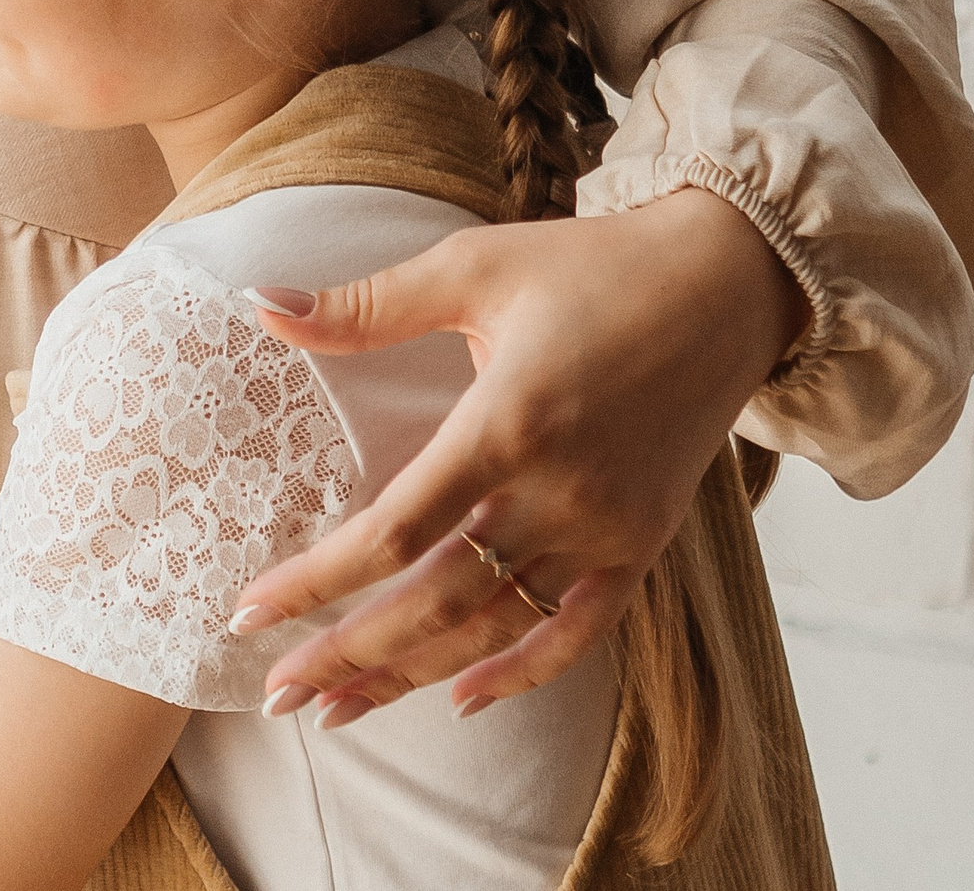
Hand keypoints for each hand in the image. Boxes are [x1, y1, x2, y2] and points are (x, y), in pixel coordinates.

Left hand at [231, 186, 806, 718]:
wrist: (723, 283)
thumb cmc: (586, 264)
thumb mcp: (470, 266)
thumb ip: (366, 304)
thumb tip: (259, 302)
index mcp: (507, 420)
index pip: (394, 530)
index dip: (317, 581)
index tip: (250, 612)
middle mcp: (558, 490)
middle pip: (436, 600)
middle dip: (349, 651)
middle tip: (277, 696)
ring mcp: (605, 528)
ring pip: (495, 627)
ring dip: (412, 673)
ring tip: (337, 709)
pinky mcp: (641, 545)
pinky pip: (577, 631)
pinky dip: (520, 672)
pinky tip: (461, 695)